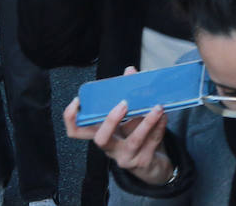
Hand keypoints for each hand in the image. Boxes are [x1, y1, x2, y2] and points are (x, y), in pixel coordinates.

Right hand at [63, 70, 173, 186]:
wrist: (153, 163)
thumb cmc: (136, 135)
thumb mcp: (130, 116)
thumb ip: (129, 93)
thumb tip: (130, 71)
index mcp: (102, 134)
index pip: (77, 131)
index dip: (71, 118)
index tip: (78, 101)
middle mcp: (110, 148)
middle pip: (100, 140)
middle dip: (111, 121)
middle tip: (123, 103)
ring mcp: (126, 157)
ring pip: (133, 141)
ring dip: (146, 122)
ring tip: (157, 107)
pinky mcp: (143, 162)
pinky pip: (152, 143)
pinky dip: (159, 127)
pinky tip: (164, 116)